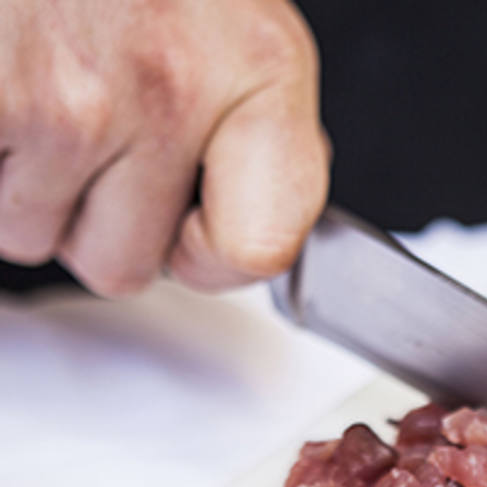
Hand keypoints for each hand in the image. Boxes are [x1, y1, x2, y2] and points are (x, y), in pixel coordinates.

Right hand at [0, 0, 327, 294]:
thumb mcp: (238, 23)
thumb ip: (253, 133)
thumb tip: (248, 232)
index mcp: (259, 69)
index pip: (261, 248)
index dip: (211, 256)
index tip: (194, 231)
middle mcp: (169, 86)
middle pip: (124, 264)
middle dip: (97, 213)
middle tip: (90, 123)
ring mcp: (64, 96)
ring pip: (32, 235)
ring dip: (28, 179)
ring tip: (38, 83)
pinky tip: (8, 83)